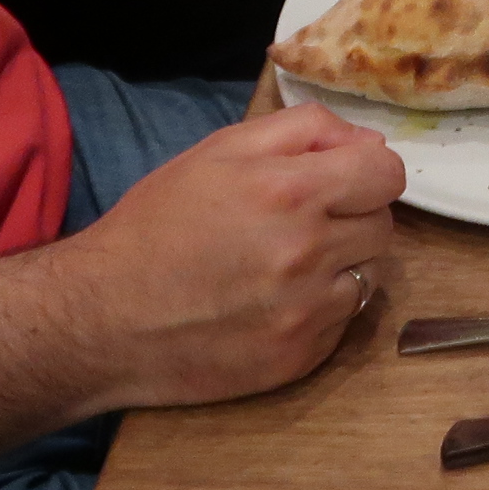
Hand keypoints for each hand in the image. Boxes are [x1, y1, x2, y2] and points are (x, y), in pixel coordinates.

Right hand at [46, 104, 406, 410]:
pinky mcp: (298, 358)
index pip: (387, 174)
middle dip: (353, 217)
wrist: (101, 318)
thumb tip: (366, 141)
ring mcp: (306, 312)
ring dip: (341, 266)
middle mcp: (308, 252)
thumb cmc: (156, 225)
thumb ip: (301, 131)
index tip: (344, 180)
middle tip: (303, 223)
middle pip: (382, 225)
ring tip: (285, 266)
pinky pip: (341, 323)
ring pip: (368, 276)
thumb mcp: (218, 151)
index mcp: (290, 191)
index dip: (369, 172)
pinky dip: (319, 310)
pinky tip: (272, 304)